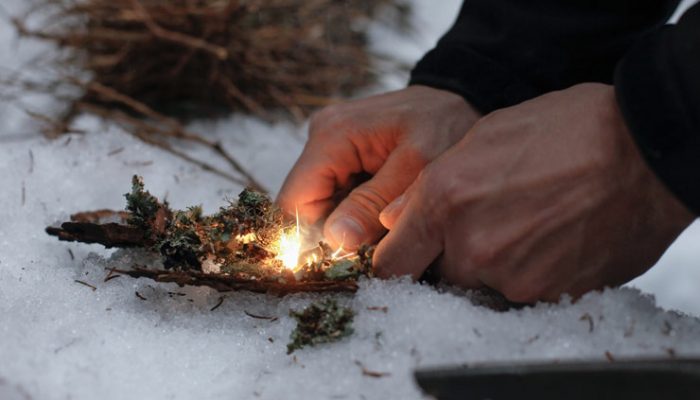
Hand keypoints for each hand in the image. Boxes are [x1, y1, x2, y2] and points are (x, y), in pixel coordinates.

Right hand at [277, 85, 479, 247]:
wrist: (461, 101)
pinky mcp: (343, 155)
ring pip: (321, 205)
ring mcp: (330, 146)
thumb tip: (335, 239)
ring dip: (349, 225)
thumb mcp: (416, 168)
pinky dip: (358, 213)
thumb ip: (374, 203)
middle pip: (306, 206)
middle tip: (378, 246)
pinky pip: (337, 196)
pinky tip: (385, 214)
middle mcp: (320, 137)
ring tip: (387, 228)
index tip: (348, 259)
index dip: (312, 238)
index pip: (294, 202)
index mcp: (332, 136)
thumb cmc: (446, 126)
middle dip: (336, 233)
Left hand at [375, 83, 693, 301]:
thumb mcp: (483, 137)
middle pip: (438, 277)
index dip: (397, 261)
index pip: (390, 265)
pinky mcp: (550, 294)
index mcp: (444, 201)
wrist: (643, 151)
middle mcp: (472, 246)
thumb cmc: (565, 131)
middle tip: (486, 224)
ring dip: (493, 265)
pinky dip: (528, 272)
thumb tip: (393, 221)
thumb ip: (427, 187)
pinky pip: (520, 292)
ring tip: (526, 224)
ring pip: (481, 285)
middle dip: (450, 256)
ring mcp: (512, 277)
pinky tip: (549, 238)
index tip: (408, 255)